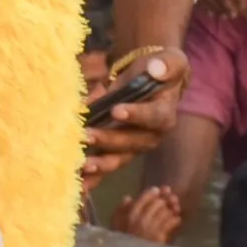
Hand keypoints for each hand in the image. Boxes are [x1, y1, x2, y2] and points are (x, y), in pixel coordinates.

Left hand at [81, 47, 187, 180]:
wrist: (150, 79)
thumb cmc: (160, 69)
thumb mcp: (170, 61)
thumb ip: (167, 65)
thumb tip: (156, 68)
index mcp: (164, 114)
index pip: (153, 117)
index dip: (136, 115)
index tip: (117, 110)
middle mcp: (150, 135)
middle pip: (131, 142)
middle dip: (108, 140)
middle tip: (87, 135)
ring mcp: (132, 146)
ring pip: (117, 159)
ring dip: (99, 164)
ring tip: (80, 166)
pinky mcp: (117, 150)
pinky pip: (104, 166)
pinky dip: (91, 178)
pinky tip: (76, 186)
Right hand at [109, 183, 184, 243]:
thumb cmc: (121, 242)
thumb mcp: (115, 225)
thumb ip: (120, 210)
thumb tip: (128, 197)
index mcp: (130, 215)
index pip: (142, 199)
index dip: (151, 193)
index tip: (158, 189)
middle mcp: (141, 219)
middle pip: (157, 204)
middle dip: (165, 199)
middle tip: (171, 197)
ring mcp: (151, 228)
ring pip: (165, 212)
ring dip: (172, 208)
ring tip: (175, 207)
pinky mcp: (160, 238)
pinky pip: (170, 223)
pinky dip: (175, 220)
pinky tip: (177, 219)